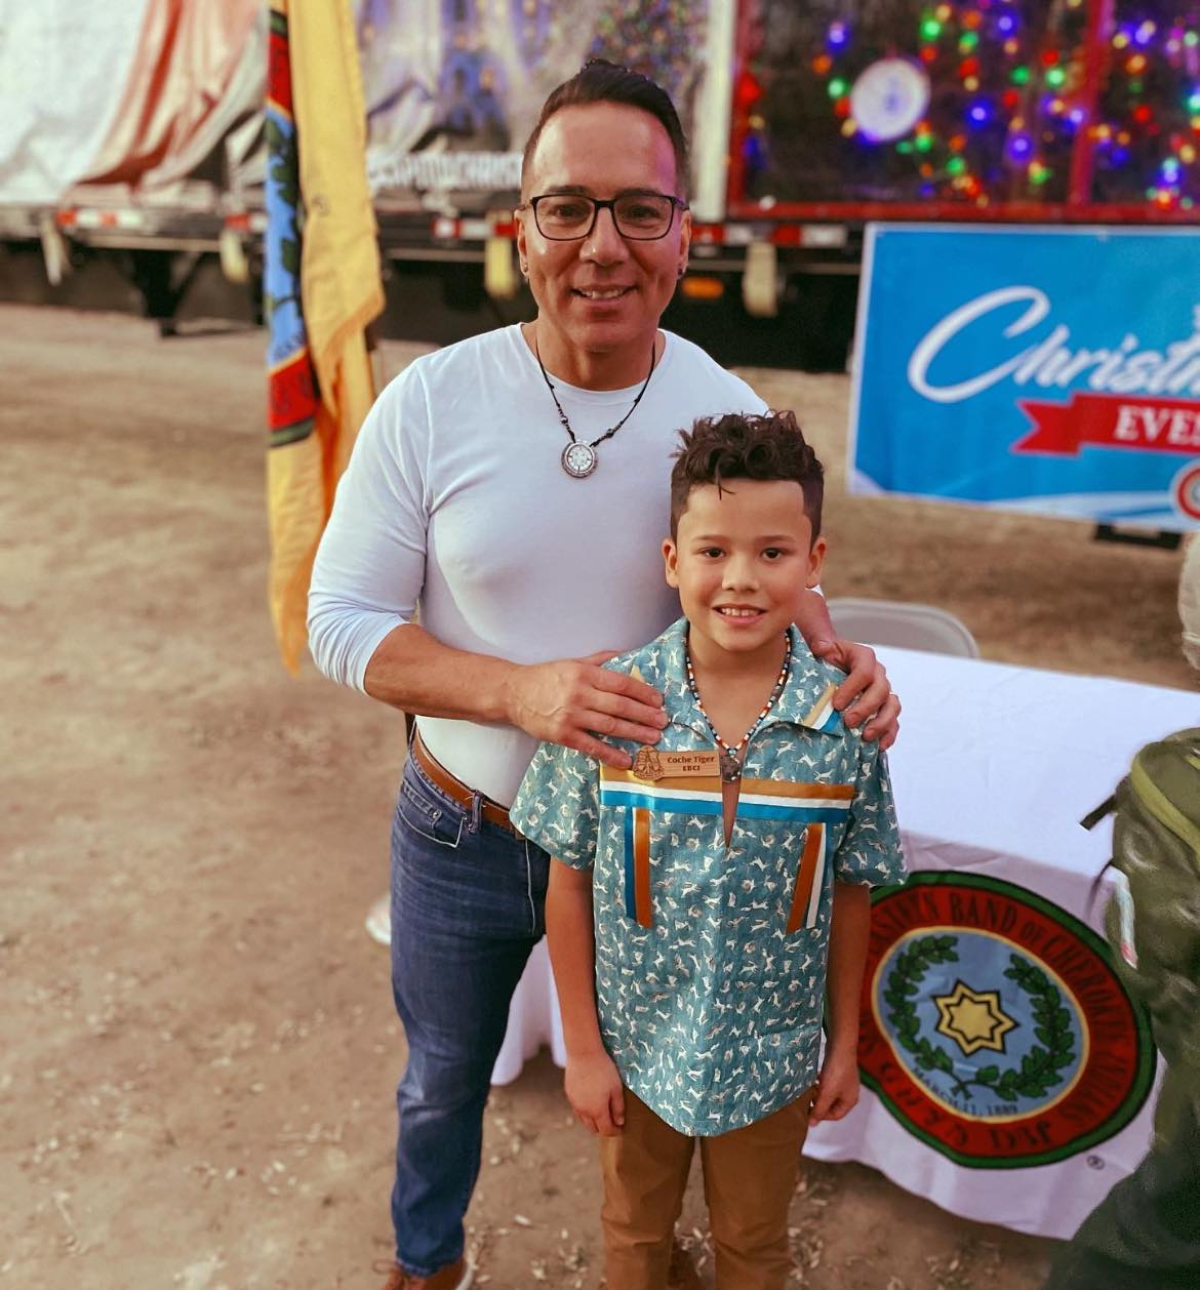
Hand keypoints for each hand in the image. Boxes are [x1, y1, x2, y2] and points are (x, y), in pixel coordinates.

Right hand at [506, 650, 666, 766]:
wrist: (513, 693)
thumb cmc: (546, 677)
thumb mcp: (573, 663)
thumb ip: (600, 660)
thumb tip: (626, 656)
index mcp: (585, 674)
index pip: (621, 683)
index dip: (643, 692)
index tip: (658, 700)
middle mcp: (580, 693)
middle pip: (620, 706)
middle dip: (645, 715)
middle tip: (663, 721)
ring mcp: (571, 716)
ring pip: (610, 726)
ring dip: (635, 733)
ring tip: (653, 738)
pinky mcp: (562, 735)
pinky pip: (591, 746)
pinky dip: (610, 754)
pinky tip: (626, 759)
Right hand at [564, 1050, 624, 1135]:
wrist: (583, 1053)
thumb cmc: (603, 1069)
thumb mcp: (616, 1088)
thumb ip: (618, 1107)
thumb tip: (619, 1122)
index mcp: (597, 1111)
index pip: (606, 1130)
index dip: (614, 1132)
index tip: (620, 1128)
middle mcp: (584, 1111)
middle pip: (593, 1129)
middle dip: (603, 1128)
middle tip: (611, 1122)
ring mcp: (574, 1103)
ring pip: (584, 1120)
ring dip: (592, 1121)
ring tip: (601, 1112)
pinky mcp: (569, 1094)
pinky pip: (577, 1108)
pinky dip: (585, 1111)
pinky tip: (590, 1101)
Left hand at [807, 637, 899, 749]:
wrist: (832, 666)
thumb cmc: (826, 658)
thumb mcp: (822, 648)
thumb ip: (821, 646)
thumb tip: (820, 647)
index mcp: (864, 657)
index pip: (864, 671)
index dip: (852, 688)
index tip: (837, 704)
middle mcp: (878, 674)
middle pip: (881, 691)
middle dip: (866, 708)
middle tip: (848, 722)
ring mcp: (884, 691)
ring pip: (892, 706)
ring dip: (881, 723)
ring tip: (866, 737)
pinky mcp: (884, 708)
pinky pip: (894, 721)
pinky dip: (889, 734)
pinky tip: (879, 746)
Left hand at [810, 1043, 859, 1123]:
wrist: (840, 1046)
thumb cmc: (836, 1072)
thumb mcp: (826, 1093)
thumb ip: (819, 1109)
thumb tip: (812, 1124)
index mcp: (850, 1100)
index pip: (835, 1115)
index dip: (822, 1116)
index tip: (808, 1113)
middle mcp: (849, 1092)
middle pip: (832, 1104)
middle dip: (819, 1104)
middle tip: (806, 1102)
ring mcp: (845, 1081)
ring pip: (829, 1092)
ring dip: (818, 1093)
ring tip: (808, 1091)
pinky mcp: (839, 1071)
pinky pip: (828, 1082)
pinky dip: (820, 1082)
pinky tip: (812, 1078)